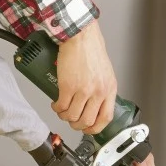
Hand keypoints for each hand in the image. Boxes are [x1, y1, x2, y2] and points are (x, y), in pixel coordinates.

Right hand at [51, 20, 116, 134]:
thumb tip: (95, 105)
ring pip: (72, 116)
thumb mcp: (105, 73)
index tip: (88, 129)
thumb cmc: (91, 50)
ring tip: (62, 110)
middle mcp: (98, 92)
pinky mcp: (68, 86)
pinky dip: (57, 108)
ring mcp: (83, 90)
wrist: (80, 36)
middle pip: (87, 121)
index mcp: (109, 89)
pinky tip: (56, 104)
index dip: (95, 128)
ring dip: (64, 117)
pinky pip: (61, 106)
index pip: (106, 118)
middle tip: (72, 120)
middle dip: (77, 125)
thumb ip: (102, 90)